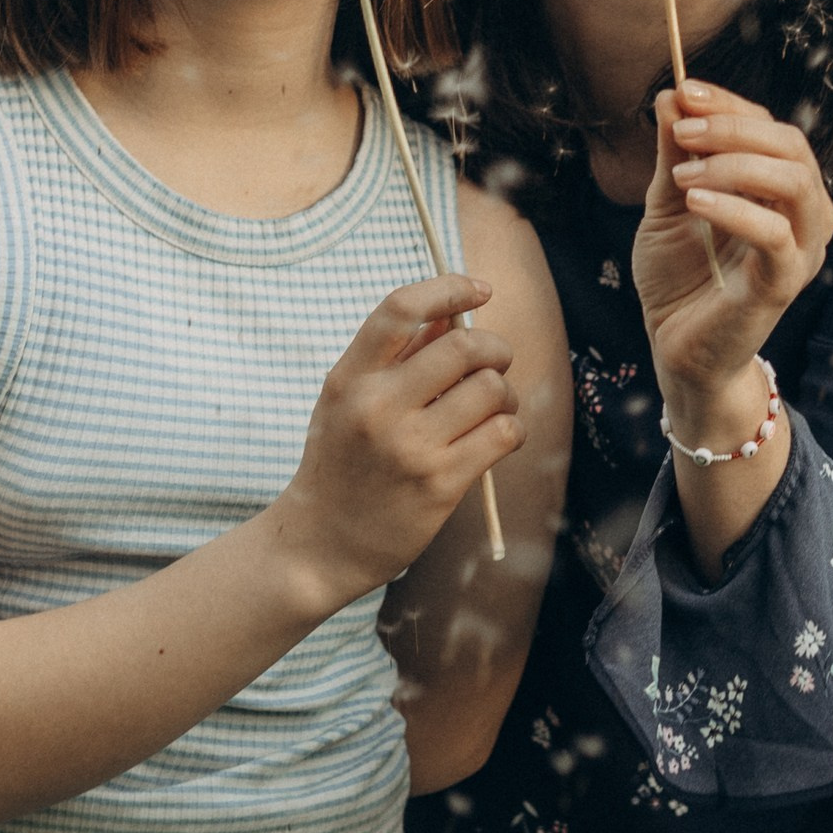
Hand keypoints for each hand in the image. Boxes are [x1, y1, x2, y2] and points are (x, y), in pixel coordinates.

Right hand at [271, 275, 525, 610]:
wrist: (320, 545)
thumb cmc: (341, 465)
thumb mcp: (347, 401)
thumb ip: (395, 357)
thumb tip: (451, 314)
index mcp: (350, 378)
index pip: (401, 309)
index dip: (449, 288)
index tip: (479, 289)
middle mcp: (377, 406)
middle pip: (463, 346)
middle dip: (495, 348)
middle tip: (496, 362)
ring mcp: (410, 446)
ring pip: (491, 388)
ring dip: (505, 393)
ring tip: (494, 407)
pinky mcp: (440, 483)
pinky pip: (503, 433)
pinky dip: (512, 428)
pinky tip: (498, 436)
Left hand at [633, 82, 832, 398]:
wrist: (677, 348)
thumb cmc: (679, 277)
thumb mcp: (668, 204)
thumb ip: (674, 155)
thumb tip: (671, 94)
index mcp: (779, 190)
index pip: (770, 128)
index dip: (729, 105)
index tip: (684, 92)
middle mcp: (803, 214)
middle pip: (790, 145)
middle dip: (734, 128)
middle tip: (683, 130)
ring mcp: (800, 249)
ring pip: (795, 182)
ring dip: (737, 163)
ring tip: (685, 174)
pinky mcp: (784, 283)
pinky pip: (774, 235)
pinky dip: (734, 208)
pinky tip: (695, 200)